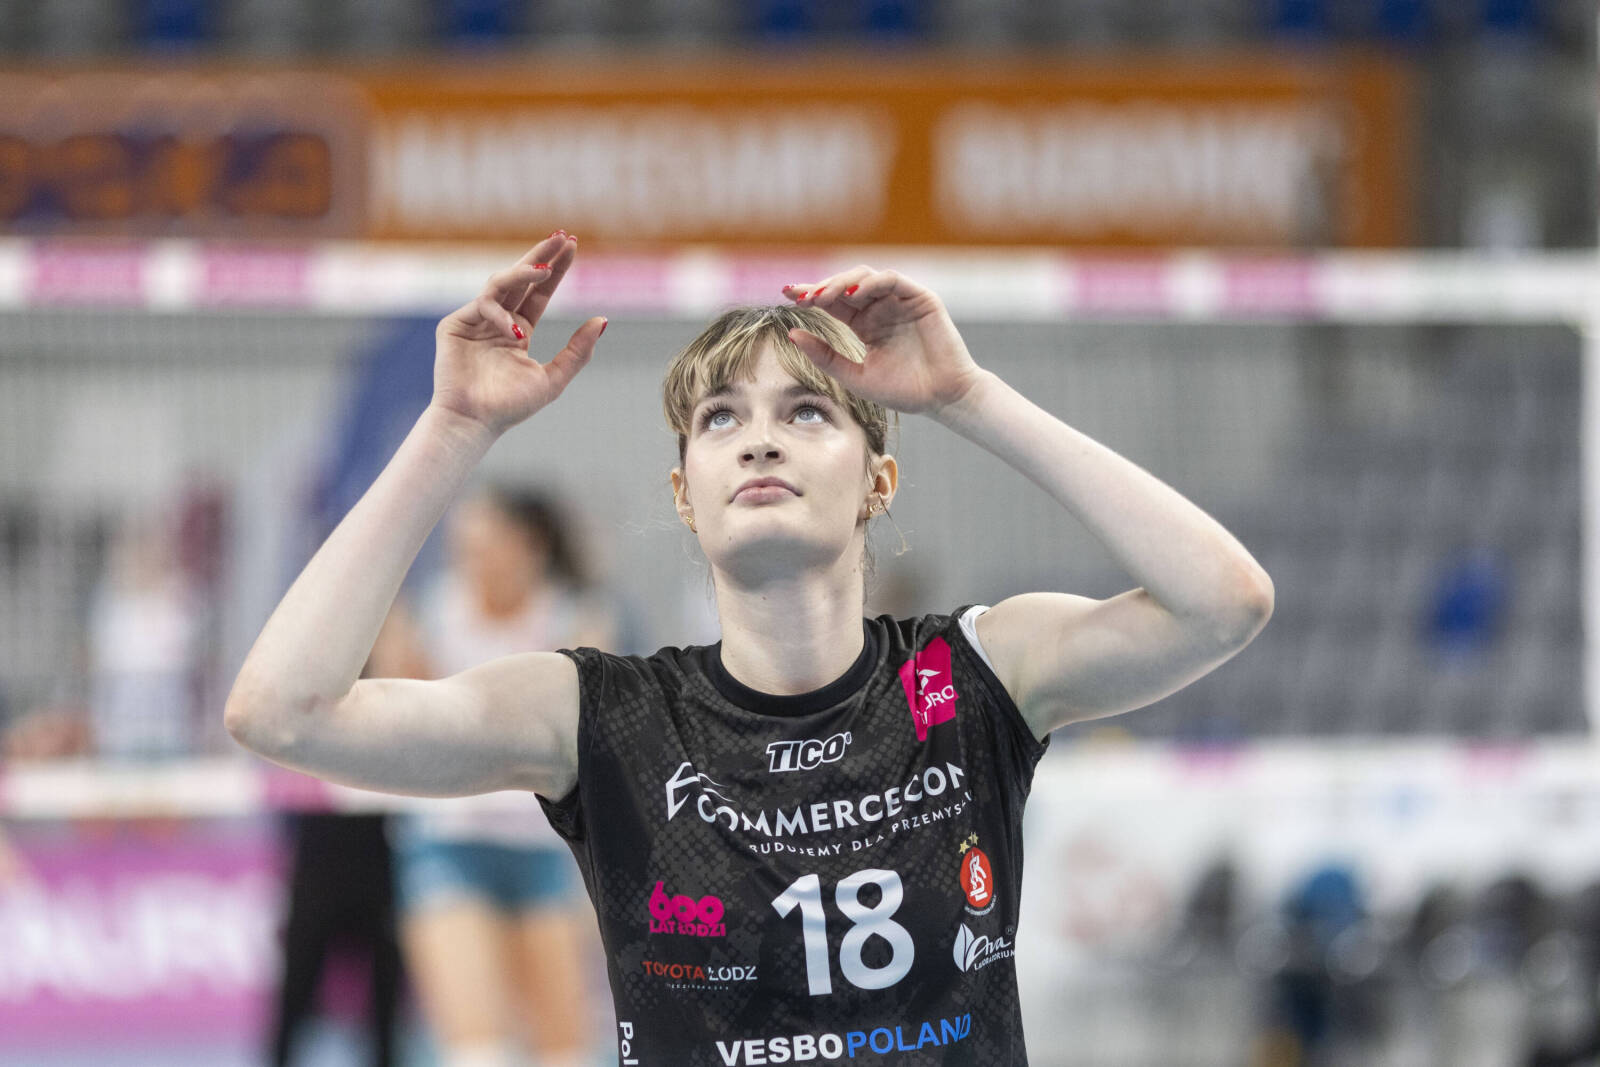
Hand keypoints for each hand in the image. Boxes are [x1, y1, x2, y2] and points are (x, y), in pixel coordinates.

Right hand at [431, 230, 606, 435]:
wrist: (475, 423)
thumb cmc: (511, 407)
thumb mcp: (553, 378)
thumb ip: (578, 351)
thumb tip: (603, 320)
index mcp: (518, 331)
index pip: (540, 293)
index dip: (556, 270)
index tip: (572, 246)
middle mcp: (498, 322)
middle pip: (521, 279)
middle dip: (540, 256)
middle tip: (561, 237)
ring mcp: (475, 321)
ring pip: (501, 284)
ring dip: (523, 272)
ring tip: (545, 269)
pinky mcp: (454, 325)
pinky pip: (482, 306)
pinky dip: (500, 315)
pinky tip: (514, 332)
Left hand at [782, 267, 984, 416]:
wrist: (942, 398)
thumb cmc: (903, 390)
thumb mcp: (855, 375)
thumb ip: (825, 356)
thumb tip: (791, 334)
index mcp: (865, 324)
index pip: (833, 302)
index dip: (810, 295)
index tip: (786, 294)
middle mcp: (880, 308)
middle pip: (845, 285)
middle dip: (821, 287)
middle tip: (800, 297)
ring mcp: (900, 301)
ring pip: (866, 277)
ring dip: (842, 283)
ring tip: (823, 297)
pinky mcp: (920, 298)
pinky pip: (892, 280)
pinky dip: (871, 283)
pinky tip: (853, 297)